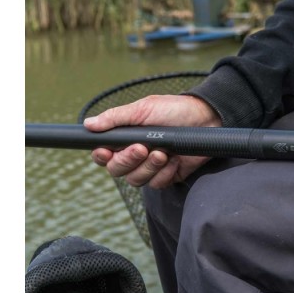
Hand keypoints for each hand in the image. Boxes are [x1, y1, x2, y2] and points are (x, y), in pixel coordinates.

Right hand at [84, 94, 221, 188]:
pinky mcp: (166, 176)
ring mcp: (150, 167)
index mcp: (125, 138)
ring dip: (148, 167)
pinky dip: (164, 172)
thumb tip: (88, 124)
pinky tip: (174, 159)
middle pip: (117, 170)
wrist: (205, 119)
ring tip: (163, 152)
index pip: (104, 155)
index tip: (106, 151)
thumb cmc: (174, 110)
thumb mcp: (143, 109)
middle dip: (128, 160)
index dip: (102, 156)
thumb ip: (115, 118)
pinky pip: (156, 183)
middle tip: (142, 147)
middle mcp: (135, 155)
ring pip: (135, 180)